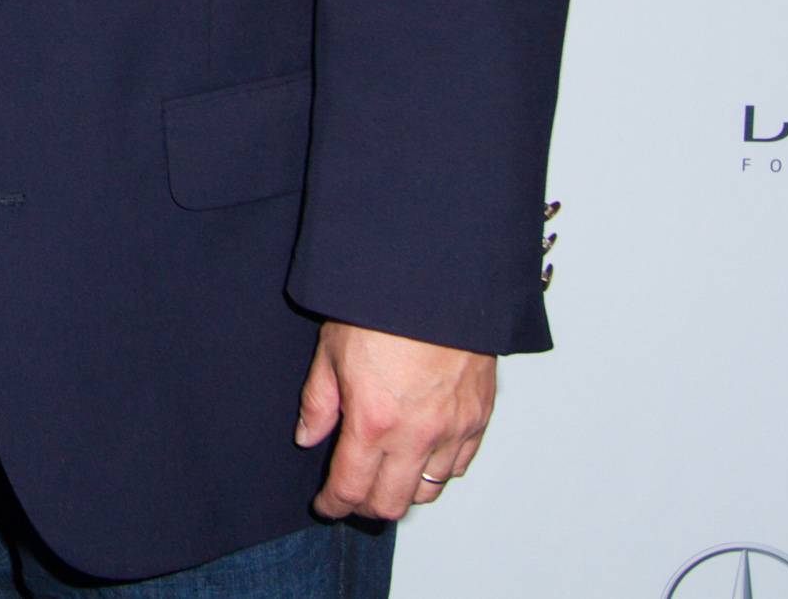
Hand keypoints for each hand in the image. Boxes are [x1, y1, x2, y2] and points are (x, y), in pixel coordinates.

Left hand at [294, 320, 494, 519]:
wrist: (440, 279)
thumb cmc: (384, 305)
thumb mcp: (332, 349)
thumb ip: (318, 401)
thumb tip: (308, 436)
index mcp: (374, 421)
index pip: (351, 488)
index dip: (334, 504)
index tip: (327, 505)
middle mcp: (417, 434)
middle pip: (392, 504)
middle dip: (367, 507)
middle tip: (353, 495)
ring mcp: (453, 429)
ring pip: (428, 491)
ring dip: (404, 491)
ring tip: (387, 475)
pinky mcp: (479, 417)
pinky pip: (459, 466)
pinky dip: (438, 470)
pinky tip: (422, 455)